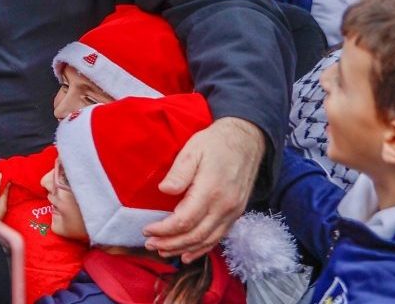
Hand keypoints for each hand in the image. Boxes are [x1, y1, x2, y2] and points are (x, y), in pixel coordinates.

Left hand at [143, 117, 264, 262]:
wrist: (247, 140)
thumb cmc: (216, 143)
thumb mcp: (193, 149)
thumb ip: (179, 172)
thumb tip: (164, 190)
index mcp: (211, 190)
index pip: (184, 220)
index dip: (164, 230)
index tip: (147, 230)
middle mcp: (224, 205)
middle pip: (195, 235)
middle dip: (170, 243)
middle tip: (150, 244)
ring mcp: (233, 211)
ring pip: (207, 240)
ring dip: (184, 249)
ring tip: (163, 252)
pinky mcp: (236, 213)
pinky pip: (218, 237)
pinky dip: (202, 248)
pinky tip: (188, 254)